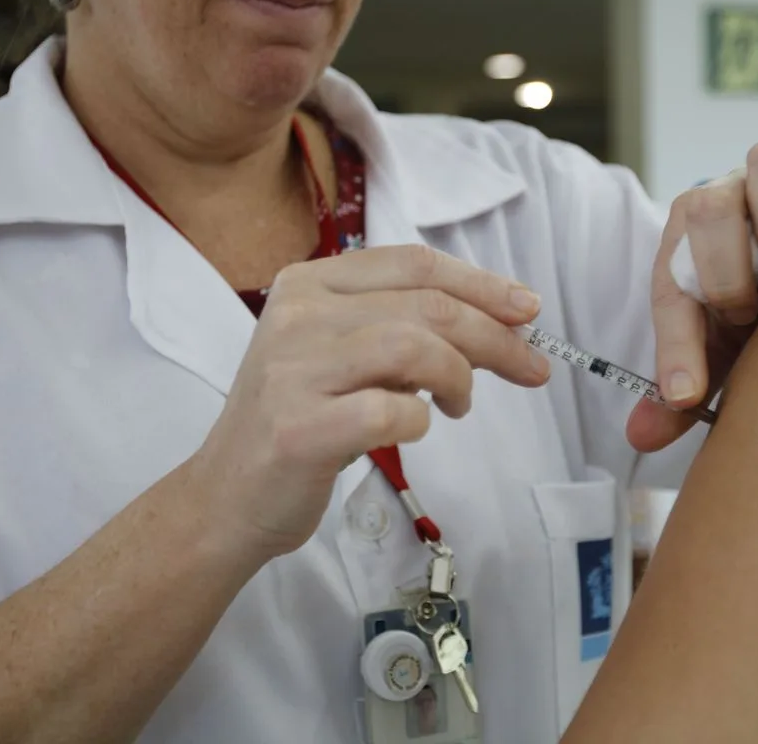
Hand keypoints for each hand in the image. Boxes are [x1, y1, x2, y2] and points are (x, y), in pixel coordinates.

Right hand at [191, 244, 548, 556]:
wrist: (228, 495)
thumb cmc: (303, 420)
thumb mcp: (345, 354)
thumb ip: (402, 327)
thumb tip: (497, 322)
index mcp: (309, 283)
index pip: (413, 263)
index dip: (482, 283)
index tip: (527, 309)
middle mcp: (297, 314)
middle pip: (426, 304)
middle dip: (494, 336)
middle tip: (529, 367)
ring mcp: (293, 370)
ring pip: (413, 345)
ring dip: (459, 375)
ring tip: (460, 403)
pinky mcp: (299, 428)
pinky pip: (391, 412)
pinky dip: (421, 421)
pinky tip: (417, 430)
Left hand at [628, 114, 757, 450]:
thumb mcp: (723, 352)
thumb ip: (682, 392)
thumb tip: (637, 439)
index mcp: (687, 246)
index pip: (667, 284)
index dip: (675, 345)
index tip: (690, 393)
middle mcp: (727, 200)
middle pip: (705, 206)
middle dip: (727, 273)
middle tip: (751, 313)